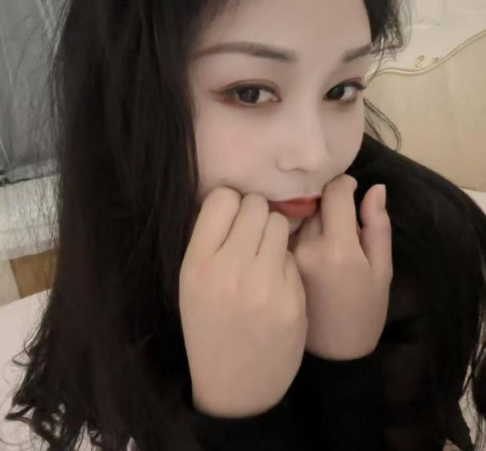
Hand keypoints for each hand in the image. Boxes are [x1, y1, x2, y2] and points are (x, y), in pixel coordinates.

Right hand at [179, 187, 307, 417]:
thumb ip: (208, 241)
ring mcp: (264, 285)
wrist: (235, 388)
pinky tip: (277, 282)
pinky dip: (286, 262)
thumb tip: (231, 197)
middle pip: (256, 205)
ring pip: (280, 223)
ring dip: (274, 233)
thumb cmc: (210, 327)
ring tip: (265, 255)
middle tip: (252, 235)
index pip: (222, 199)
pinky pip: (293, 255)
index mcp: (197, 264)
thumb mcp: (191, 285)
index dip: (230, 204)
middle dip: (256, 215)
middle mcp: (229, 270)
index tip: (232, 217)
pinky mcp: (292, 299)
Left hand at [290, 174, 392, 359]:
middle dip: (325, 203)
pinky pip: (279, 234)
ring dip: (306, 216)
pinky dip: (289, 232)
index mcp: (338, 249)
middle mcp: (305, 248)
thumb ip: (377, 226)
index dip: (343, 184)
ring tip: (319, 235)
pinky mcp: (268, 266)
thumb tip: (375, 188)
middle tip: (336, 219)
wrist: (334, 354)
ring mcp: (283, 257)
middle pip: (312, 202)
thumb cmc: (364, 311)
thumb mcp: (382, 270)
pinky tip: (301, 248)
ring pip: (293, 216)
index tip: (348, 189)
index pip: (333, 193)